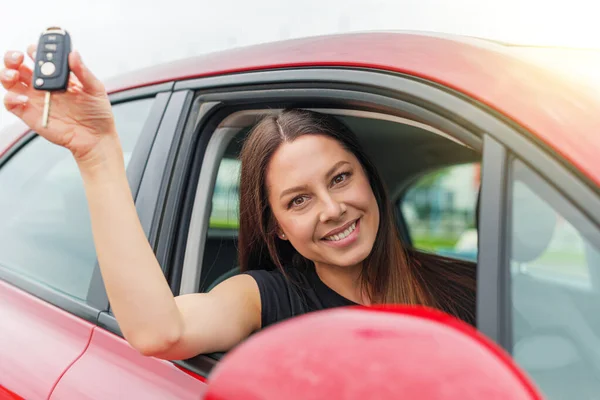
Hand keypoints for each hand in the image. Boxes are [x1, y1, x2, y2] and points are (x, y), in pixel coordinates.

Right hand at [1, 45, 118, 164]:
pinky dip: (11, 97)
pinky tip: (24, 98)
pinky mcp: (29, 114)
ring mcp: (34, 99)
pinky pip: (11, 103)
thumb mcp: (95, 89)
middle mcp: (42, 84)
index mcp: (57, 75)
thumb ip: (83, 71)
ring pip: (10, 81)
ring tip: (15, 74)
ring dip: (7, 73)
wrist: (96, 138)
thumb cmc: (97, 113)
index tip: (37, 47)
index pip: (39, 56)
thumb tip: (73, 53)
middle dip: (13, 57)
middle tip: (19, 57)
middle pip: (18, 65)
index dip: (35, 49)